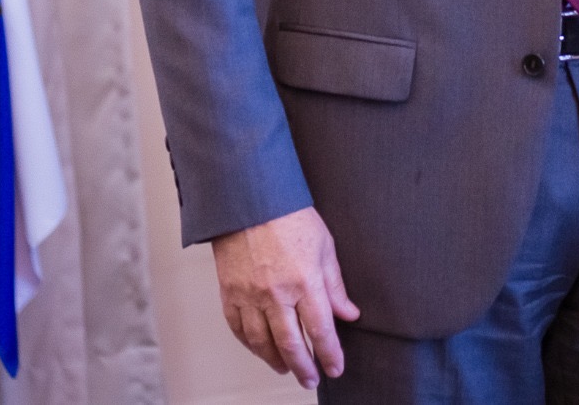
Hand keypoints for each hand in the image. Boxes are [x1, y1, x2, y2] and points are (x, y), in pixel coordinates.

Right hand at [211, 206, 360, 385]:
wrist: (249, 199)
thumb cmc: (289, 217)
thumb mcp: (324, 246)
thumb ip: (335, 284)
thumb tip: (349, 313)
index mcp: (304, 281)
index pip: (321, 330)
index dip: (330, 354)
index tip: (336, 368)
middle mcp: (276, 293)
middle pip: (291, 344)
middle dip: (304, 367)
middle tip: (311, 380)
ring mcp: (250, 295)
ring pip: (262, 342)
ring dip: (275, 360)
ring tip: (286, 368)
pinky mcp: (229, 292)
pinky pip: (238, 328)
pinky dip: (250, 344)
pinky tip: (260, 349)